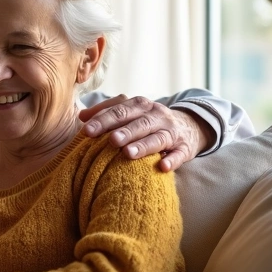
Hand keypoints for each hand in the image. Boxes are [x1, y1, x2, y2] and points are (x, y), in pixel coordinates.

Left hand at [79, 95, 213, 171]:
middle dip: (124, 131)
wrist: (189, 126)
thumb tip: (81, 117)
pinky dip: (172, 160)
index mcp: (140, 105)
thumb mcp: (130, 112)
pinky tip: (163, 166)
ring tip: (128, 153)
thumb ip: (107, 112)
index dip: (103, 120)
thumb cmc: (149, 121)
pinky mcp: (184, 148)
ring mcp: (172, 131)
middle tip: (110, 140)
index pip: (120, 110)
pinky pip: (179, 154)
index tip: (87, 131)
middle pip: (139, 123)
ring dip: (143, 145)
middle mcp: (157, 115)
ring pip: (157, 138)